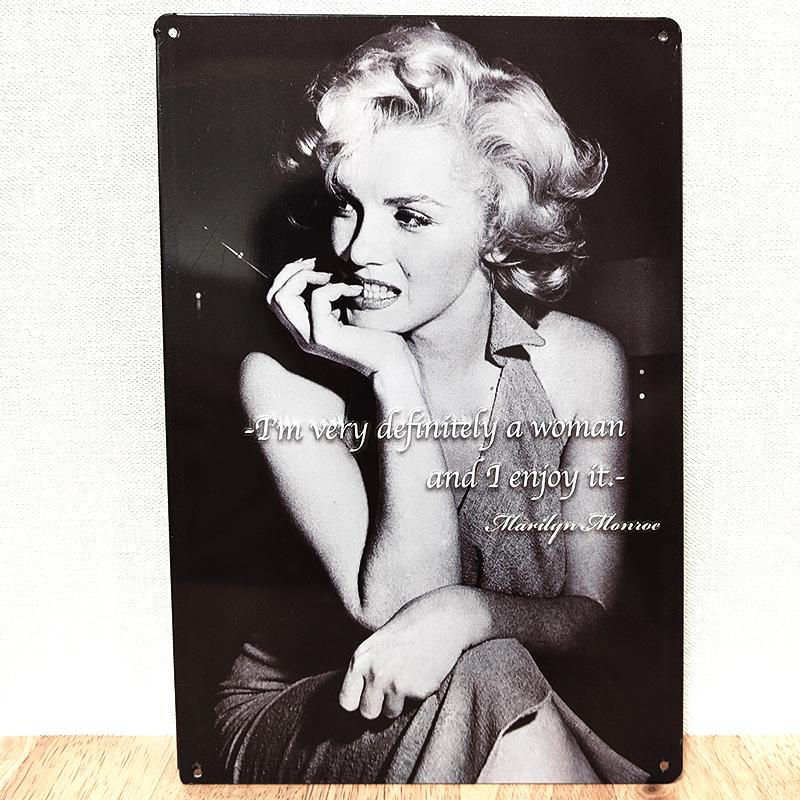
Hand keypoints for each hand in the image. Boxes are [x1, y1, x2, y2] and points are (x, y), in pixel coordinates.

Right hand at [267, 257, 408, 376]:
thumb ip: (329, 297)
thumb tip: (320, 267)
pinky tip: (354, 291)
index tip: (313, 265)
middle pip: (273, 296)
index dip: (289, 275)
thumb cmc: (377, 336)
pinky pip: (317, 299)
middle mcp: (302, 335)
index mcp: (305, 329)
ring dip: (306, 277)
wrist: (392, 363)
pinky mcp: (324, 337)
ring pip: (283, 297)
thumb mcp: (346, 311)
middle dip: (291, 272)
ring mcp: (310, 338)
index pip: (275, 298)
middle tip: (317, 265)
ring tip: (333, 278)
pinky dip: (335, 287)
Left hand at [338, 586, 484, 719]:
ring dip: (400, 701)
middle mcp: (375, 673)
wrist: (446, 618)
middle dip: (378, 706)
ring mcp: (397, 684)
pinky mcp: (418, 691)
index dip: (357, 701)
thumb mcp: (379, 640)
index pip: (346, 702)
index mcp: (361, 658)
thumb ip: (369, 665)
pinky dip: (419, 692)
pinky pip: (414, 704)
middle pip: (367, 713)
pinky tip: (425, 671)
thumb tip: (363, 693)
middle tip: (390, 690)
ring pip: (391, 712)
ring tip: (411, 675)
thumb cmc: (412, 623)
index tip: (365, 698)